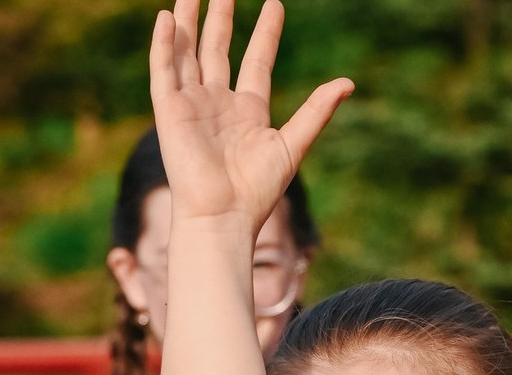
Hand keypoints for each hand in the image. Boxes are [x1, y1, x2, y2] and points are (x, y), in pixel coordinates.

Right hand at [149, 0, 351, 232]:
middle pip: (218, 50)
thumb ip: (316, 112)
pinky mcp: (169, 111)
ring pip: (188, 53)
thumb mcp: (292, 145)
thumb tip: (347, 83)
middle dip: (221, 19)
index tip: (275, 4)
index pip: (257, 62)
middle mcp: (219, 105)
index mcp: (249, 113)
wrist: (223, 216)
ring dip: (187, 21)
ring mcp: (192, 105)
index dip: (266, 33)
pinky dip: (164, 44)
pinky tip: (165, 17)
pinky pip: (163, 70)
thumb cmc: (257, 190)